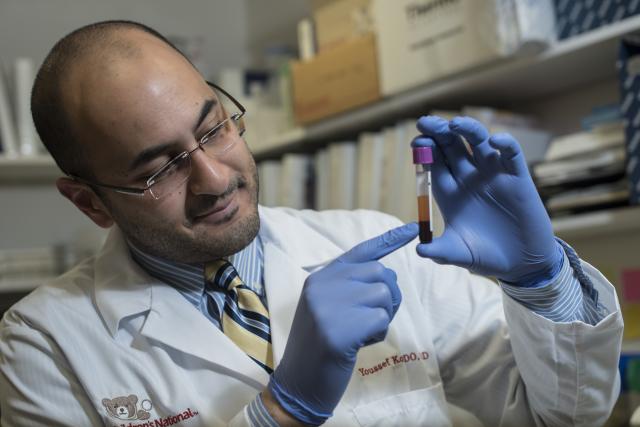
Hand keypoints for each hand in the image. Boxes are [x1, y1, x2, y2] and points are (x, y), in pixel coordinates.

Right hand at [268, 222, 418, 424]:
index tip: (413, 229)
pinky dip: (378, 332)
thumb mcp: (328, 308)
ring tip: (363, 332)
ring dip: (383, 315)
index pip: (361, 251)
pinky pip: (381, 318)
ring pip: (383, 294)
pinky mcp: (338, 330)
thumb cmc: (320, 347)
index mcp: (320, 277)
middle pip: (380, 272)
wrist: (298, 383)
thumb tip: (387, 274)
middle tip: (375, 318)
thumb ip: (350, 287)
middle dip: (388, 295)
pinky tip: (360, 344)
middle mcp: (322, 285)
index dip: (390, 239)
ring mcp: (328, 306)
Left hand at [414, 115, 561, 284]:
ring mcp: (493, 175)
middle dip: (439, 132)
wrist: (521, 263)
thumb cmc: (486, 257)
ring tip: (454, 125)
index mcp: (450, 192)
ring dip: (467, 129)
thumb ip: (440, 251)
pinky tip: (495, 141)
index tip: (417, 142)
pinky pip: (511, 154)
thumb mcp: (459, 254)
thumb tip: (419, 250)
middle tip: (427, 123)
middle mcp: (469, 178)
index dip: (426, 150)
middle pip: (452, 146)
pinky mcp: (517, 177)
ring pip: (478, 142)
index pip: (434, 163)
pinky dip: (504, 143)